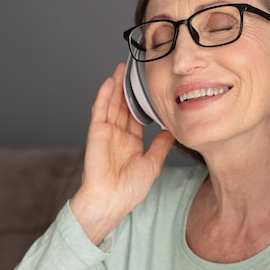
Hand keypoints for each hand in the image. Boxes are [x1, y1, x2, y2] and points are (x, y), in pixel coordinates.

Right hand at [70, 63, 174, 243]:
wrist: (110, 200)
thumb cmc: (128, 190)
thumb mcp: (152, 165)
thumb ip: (161, 146)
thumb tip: (172, 131)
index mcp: (131, 144)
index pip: (137, 118)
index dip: (142, 103)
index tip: (150, 88)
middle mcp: (118, 136)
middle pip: (123, 107)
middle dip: (128, 89)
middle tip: (135, 70)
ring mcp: (106, 133)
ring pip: (112, 104)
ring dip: (116, 86)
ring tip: (122, 68)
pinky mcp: (96, 132)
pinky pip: (100, 110)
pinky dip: (104, 95)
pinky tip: (109, 81)